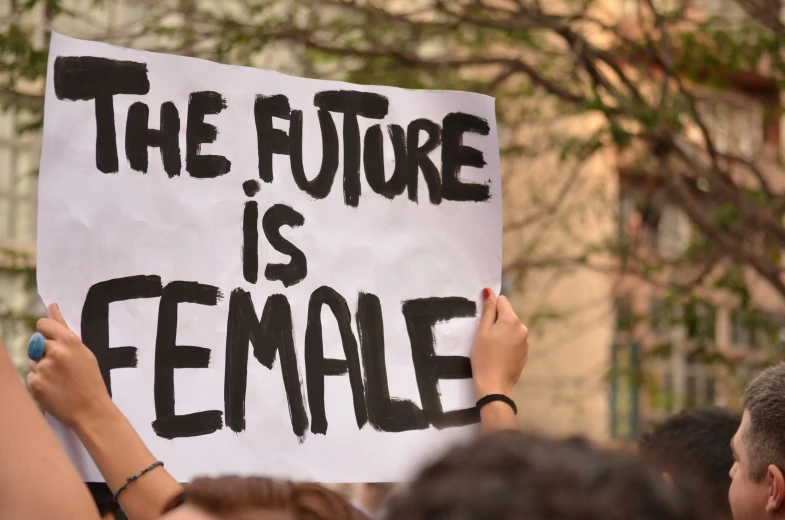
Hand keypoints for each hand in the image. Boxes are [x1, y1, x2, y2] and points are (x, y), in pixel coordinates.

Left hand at [27, 303, 112, 428]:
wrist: (90, 410)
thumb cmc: (90, 379)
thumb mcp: (83, 351)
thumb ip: (64, 329)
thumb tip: (52, 306)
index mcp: (69, 341)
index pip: (43, 324)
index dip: (47, 332)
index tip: (53, 341)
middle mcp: (54, 352)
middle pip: (36, 343)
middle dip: (45, 352)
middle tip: (61, 366)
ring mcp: (43, 368)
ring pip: (33, 360)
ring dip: (42, 367)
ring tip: (59, 379)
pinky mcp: (34, 384)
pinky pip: (31, 376)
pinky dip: (39, 381)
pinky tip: (54, 388)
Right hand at [470, 288, 528, 398]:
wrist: (494, 385)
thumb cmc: (483, 357)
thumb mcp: (482, 331)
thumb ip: (488, 309)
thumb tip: (489, 291)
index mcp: (512, 320)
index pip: (501, 301)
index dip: (490, 308)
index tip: (483, 320)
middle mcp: (522, 328)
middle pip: (507, 315)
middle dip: (496, 321)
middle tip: (484, 337)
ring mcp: (525, 342)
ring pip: (511, 329)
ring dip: (502, 333)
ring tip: (491, 348)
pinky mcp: (525, 353)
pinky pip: (514, 341)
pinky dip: (506, 344)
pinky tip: (498, 355)